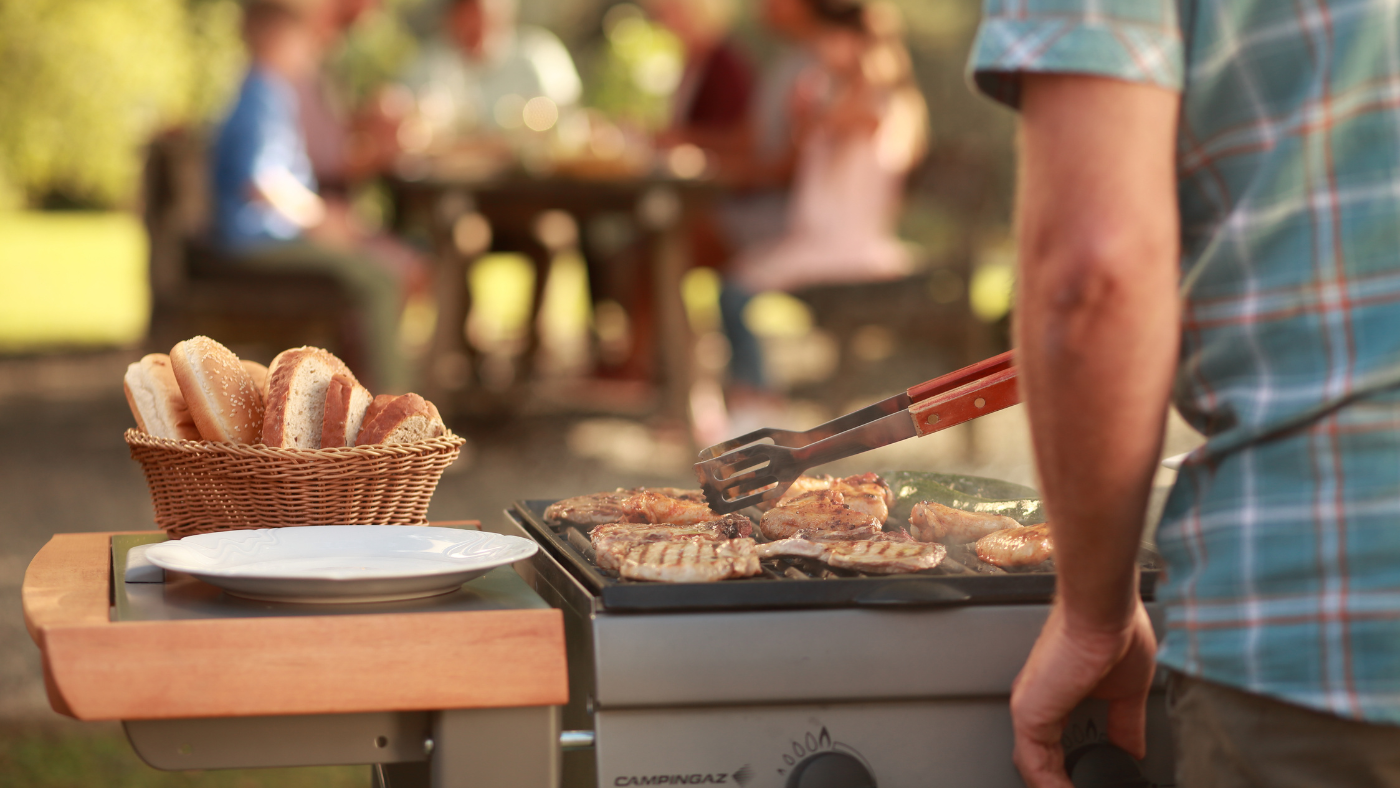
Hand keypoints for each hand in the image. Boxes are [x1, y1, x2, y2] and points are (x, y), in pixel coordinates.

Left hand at [1010, 598, 1156, 787]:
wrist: (1104, 607)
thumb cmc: (1115, 628)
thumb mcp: (1128, 690)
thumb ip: (1126, 723)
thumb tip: (1134, 749)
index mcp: (1057, 694)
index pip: (1054, 745)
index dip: (1069, 772)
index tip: (1089, 782)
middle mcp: (1038, 702)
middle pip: (1040, 760)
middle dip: (1060, 782)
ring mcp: (1031, 708)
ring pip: (1035, 767)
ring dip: (1056, 787)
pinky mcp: (1031, 713)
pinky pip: (1034, 765)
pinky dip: (1051, 786)